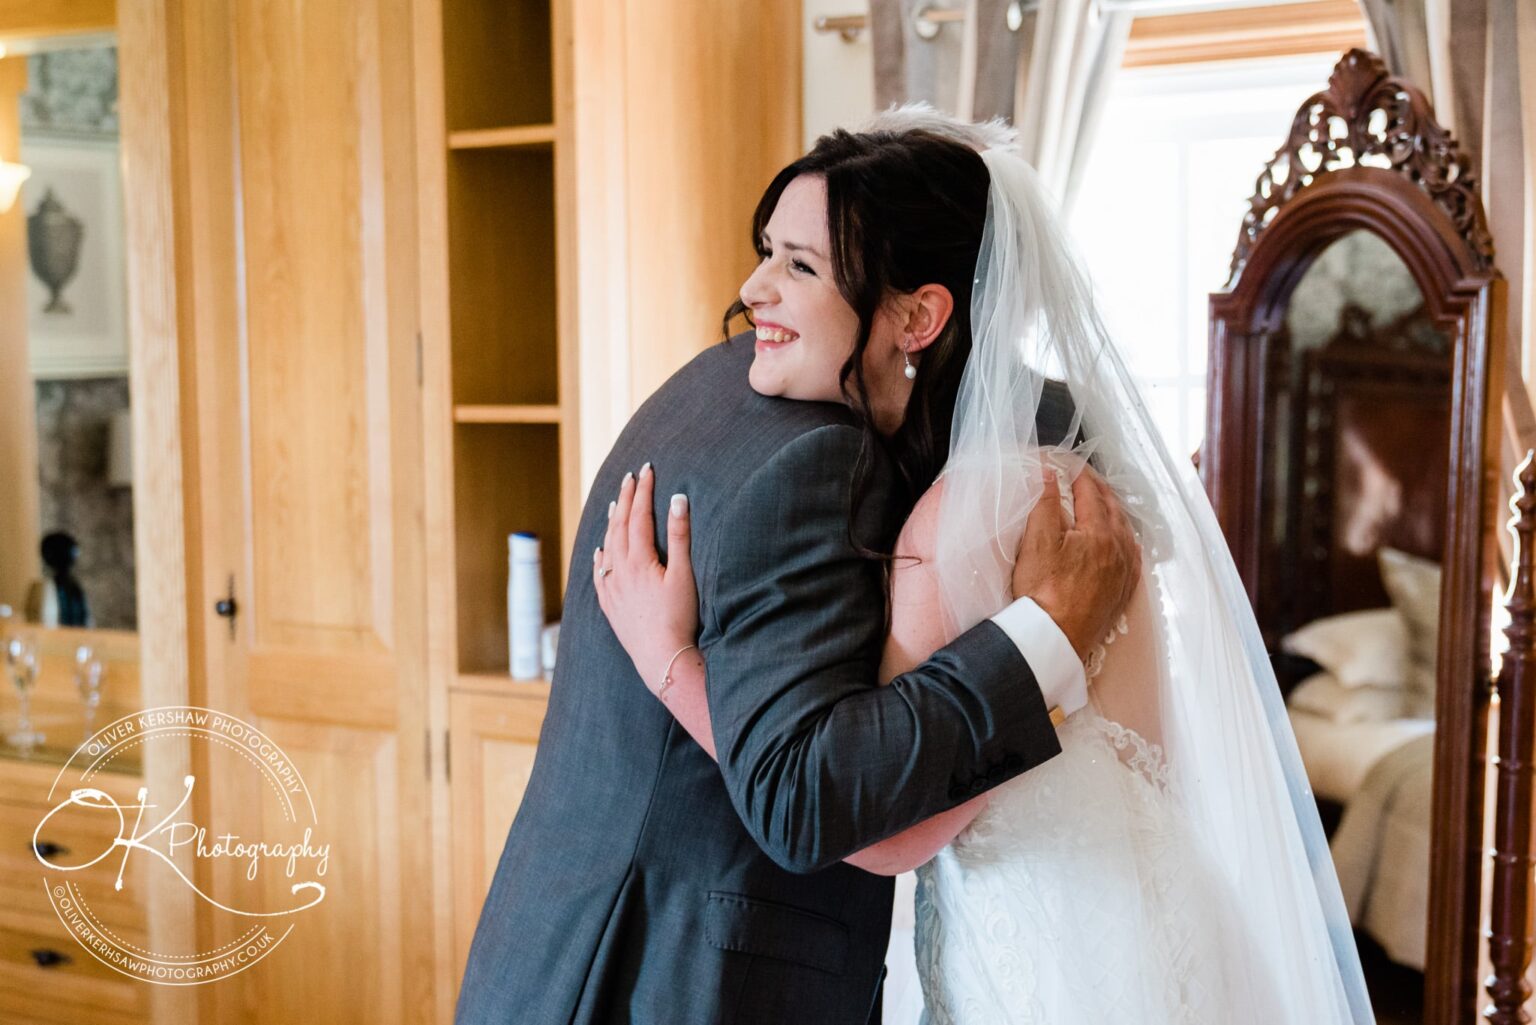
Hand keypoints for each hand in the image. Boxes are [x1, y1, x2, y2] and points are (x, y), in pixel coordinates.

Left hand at [592, 463, 698, 691]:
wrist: (661, 658)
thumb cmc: (678, 618)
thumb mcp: (684, 574)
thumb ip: (680, 535)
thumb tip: (678, 499)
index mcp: (639, 559)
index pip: (639, 516)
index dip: (644, 491)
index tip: (647, 470)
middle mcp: (620, 571)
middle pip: (620, 526)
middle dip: (626, 499)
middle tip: (631, 477)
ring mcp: (612, 589)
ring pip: (607, 547)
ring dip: (612, 523)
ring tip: (616, 504)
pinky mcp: (610, 606)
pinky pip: (599, 574)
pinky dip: (600, 557)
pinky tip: (600, 551)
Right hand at [1010, 463, 1140, 659]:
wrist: (1054, 638)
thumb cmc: (1042, 592)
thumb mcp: (1036, 541)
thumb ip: (1044, 503)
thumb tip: (1050, 475)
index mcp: (1098, 532)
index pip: (1090, 493)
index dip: (1079, 476)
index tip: (1071, 467)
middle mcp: (1118, 549)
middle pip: (1112, 510)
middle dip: (1099, 491)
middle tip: (1086, 481)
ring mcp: (1124, 572)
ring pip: (1125, 532)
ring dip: (1114, 514)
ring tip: (1103, 505)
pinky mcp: (1122, 592)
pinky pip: (1132, 557)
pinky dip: (1125, 540)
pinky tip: (1121, 542)